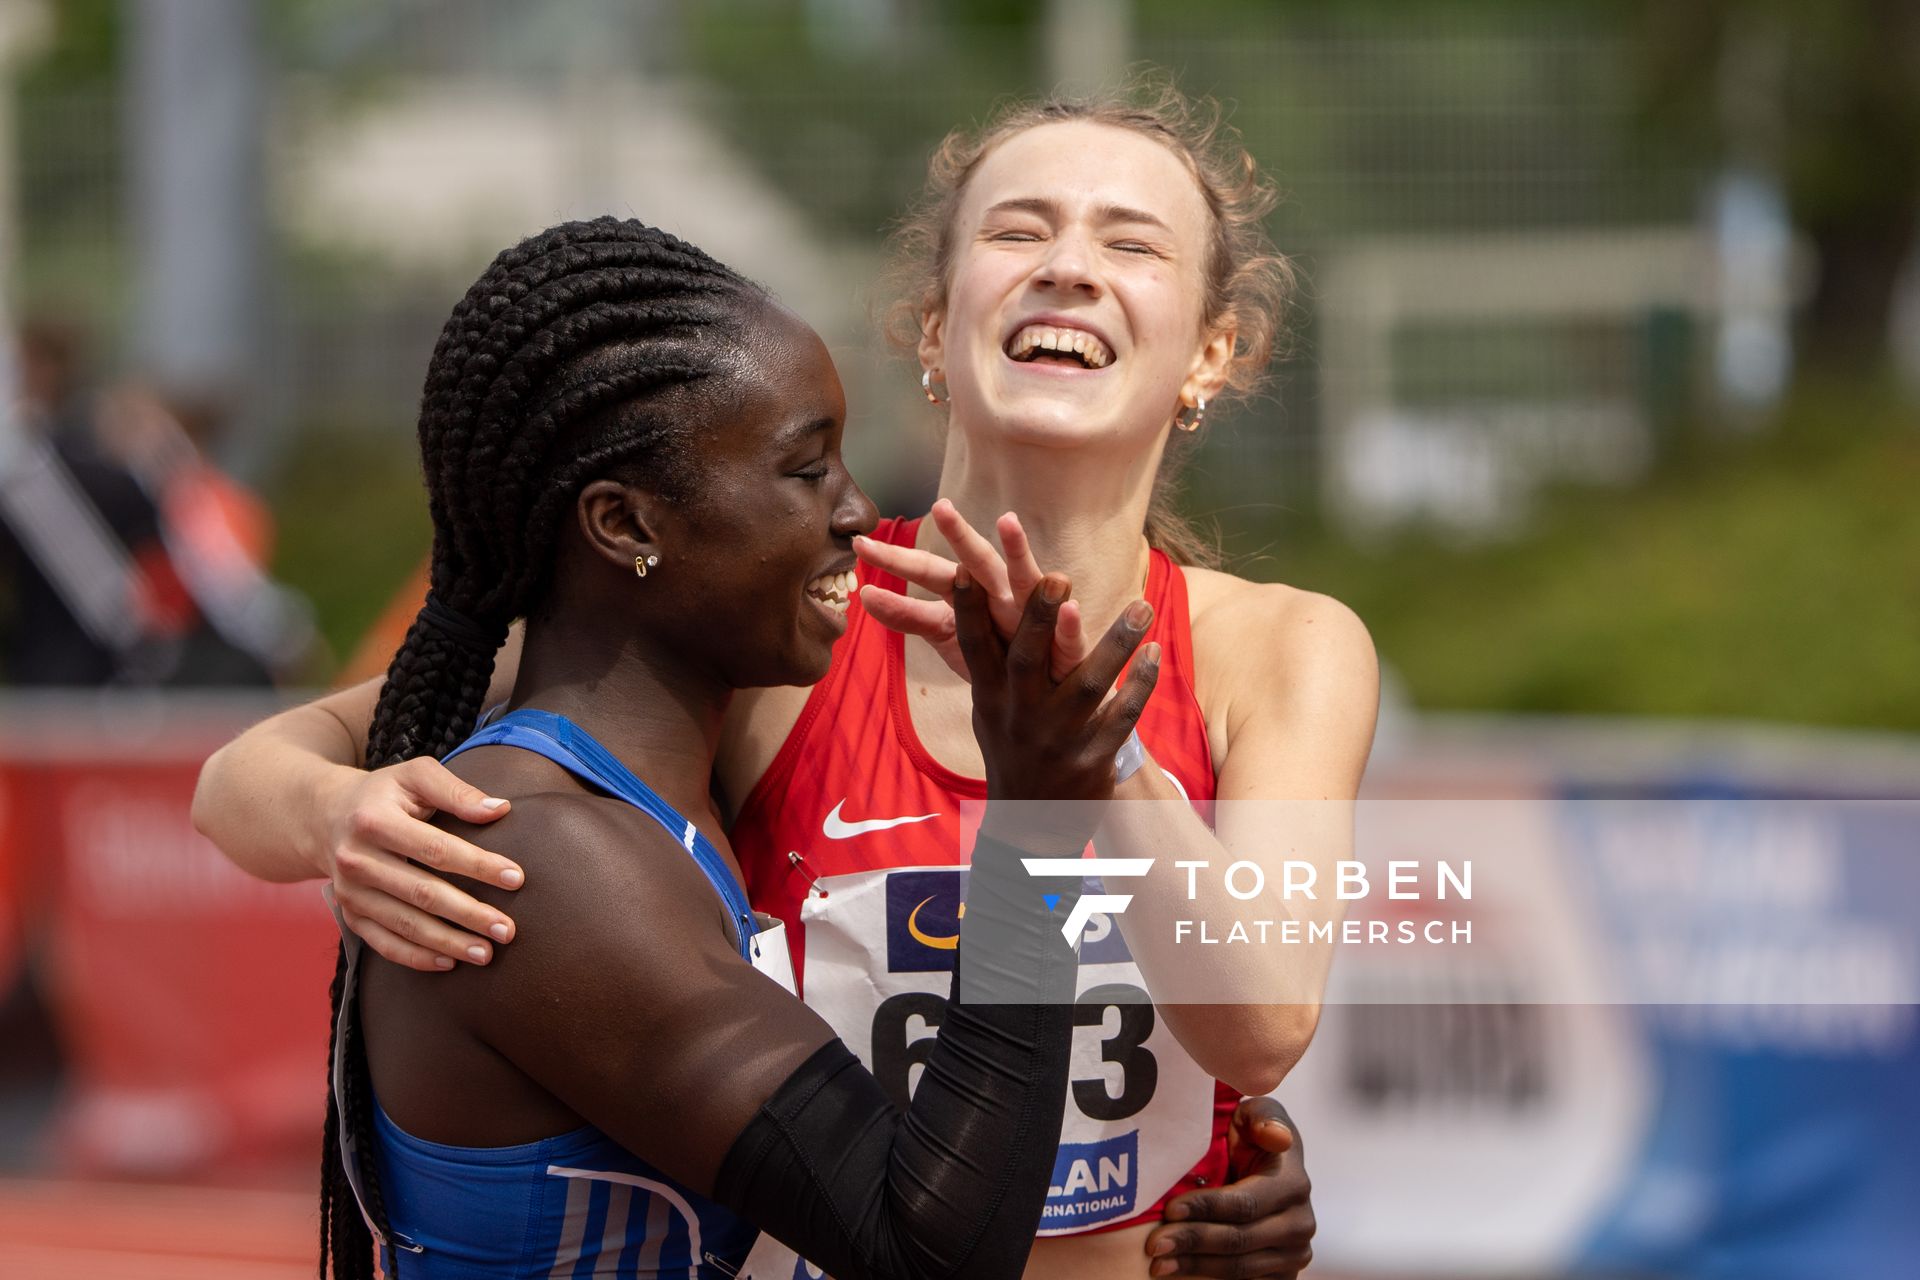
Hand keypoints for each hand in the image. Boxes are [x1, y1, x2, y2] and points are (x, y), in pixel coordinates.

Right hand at [320, 757, 521, 970]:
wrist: (325, 817)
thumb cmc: (385, 794)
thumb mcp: (416, 776)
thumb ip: (456, 790)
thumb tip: (499, 809)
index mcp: (374, 820)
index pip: (436, 848)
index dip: (478, 865)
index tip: (516, 879)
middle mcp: (357, 859)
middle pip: (422, 893)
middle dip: (469, 914)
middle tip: (508, 930)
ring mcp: (350, 892)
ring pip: (405, 924)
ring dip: (448, 942)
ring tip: (487, 953)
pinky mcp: (349, 915)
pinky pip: (384, 943)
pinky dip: (416, 957)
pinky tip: (449, 962)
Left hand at [856, 500, 1095, 681]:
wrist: (1043, 687)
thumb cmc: (993, 651)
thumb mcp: (947, 634)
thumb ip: (910, 616)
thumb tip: (865, 595)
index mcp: (970, 592)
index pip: (929, 570)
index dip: (898, 558)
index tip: (860, 544)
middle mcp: (1002, 593)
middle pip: (976, 563)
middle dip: (960, 535)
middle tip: (940, 506)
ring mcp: (1036, 613)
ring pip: (1025, 579)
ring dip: (1018, 549)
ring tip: (1007, 521)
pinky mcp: (1068, 641)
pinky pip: (1067, 630)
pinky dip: (1067, 615)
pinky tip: (1064, 592)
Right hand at [954, 564, 1157, 850]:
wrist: (1033, 825)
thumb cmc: (1013, 749)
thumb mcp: (990, 710)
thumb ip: (991, 662)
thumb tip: (981, 600)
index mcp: (991, 700)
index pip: (974, 649)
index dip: (967, 611)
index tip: (963, 569)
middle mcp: (1020, 717)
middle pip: (1027, 661)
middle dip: (1040, 618)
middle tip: (1058, 577)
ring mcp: (1057, 739)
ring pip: (1089, 685)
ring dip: (1116, 643)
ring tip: (1142, 605)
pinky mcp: (1093, 759)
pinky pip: (1122, 717)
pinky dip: (1140, 685)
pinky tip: (1154, 652)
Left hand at [1143, 1097, 1314, 1277]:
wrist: (1264, 1170)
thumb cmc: (1253, 1137)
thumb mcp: (1257, 1114)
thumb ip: (1263, 1117)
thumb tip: (1277, 1137)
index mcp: (1293, 1183)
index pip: (1244, 1203)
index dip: (1205, 1208)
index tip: (1170, 1209)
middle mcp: (1299, 1223)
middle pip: (1238, 1239)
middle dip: (1192, 1240)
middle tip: (1155, 1244)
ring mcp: (1294, 1253)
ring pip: (1239, 1266)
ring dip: (1195, 1264)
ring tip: (1158, 1262)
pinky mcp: (1283, 1274)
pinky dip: (1208, 1276)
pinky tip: (1179, 1270)